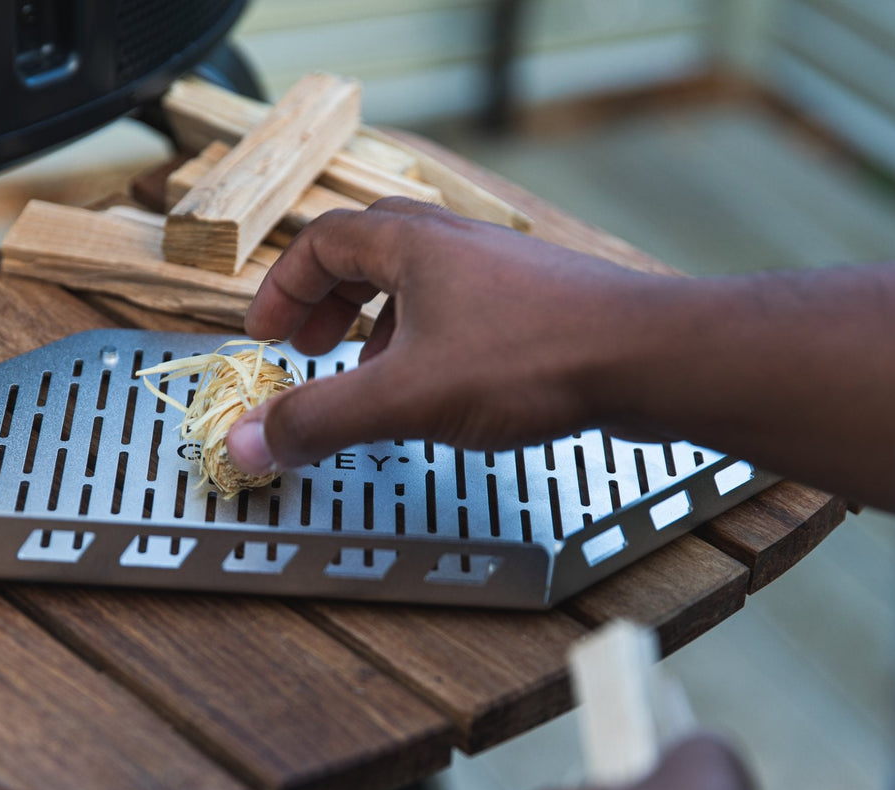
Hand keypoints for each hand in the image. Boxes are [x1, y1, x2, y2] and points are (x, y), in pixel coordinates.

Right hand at [227, 198, 673, 475]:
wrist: (648, 358)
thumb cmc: (533, 359)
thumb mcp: (403, 397)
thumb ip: (320, 419)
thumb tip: (246, 441)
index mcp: (412, 244)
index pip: (322, 243)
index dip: (284, 289)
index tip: (266, 336)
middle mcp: (455, 245)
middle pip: (368, 254)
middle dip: (328, 304)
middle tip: (308, 351)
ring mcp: (500, 273)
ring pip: (418, 286)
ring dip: (377, 330)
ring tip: (365, 383)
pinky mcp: (536, 306)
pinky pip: (460, 313)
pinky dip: (427, 346)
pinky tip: (438, 397)